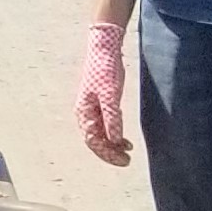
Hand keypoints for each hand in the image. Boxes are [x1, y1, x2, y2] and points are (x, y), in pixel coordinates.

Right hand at [77, 22, 132, 165]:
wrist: (105, 49)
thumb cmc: (106, 71)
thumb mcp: (111, 95)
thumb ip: (112, 118)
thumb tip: (114, 140)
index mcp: (84, 112)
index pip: (93, 141)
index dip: (107, 153)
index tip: (123, 160)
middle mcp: (85, 113)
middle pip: (95, 140)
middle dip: (109, 153)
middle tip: (127, 161)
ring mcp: (92, 109)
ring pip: (99, 134)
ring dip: (112, 145)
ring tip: (127, 152)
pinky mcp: (100, 103)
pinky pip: (104, 126)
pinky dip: (114, 134)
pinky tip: (124, 139)